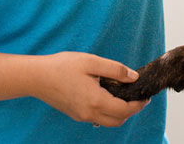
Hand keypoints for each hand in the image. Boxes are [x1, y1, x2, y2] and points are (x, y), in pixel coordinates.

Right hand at [34, 52, 149, 126]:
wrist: (37, 77)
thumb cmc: (63, 66)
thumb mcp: (91, 62)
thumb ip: (114, 70)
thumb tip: (133, 77)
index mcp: (96, 101)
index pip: (124, 110)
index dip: (138, 105)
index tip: (146, 96)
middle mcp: (89, 113)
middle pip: (118, 120)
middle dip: (131, 111)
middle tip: (137, 96)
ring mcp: (81, 116)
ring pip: (107, 121)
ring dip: (119, 113)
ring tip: (122, 95)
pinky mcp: (75, 114)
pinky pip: (96, 117)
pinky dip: (107, 111)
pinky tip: (105, 95)